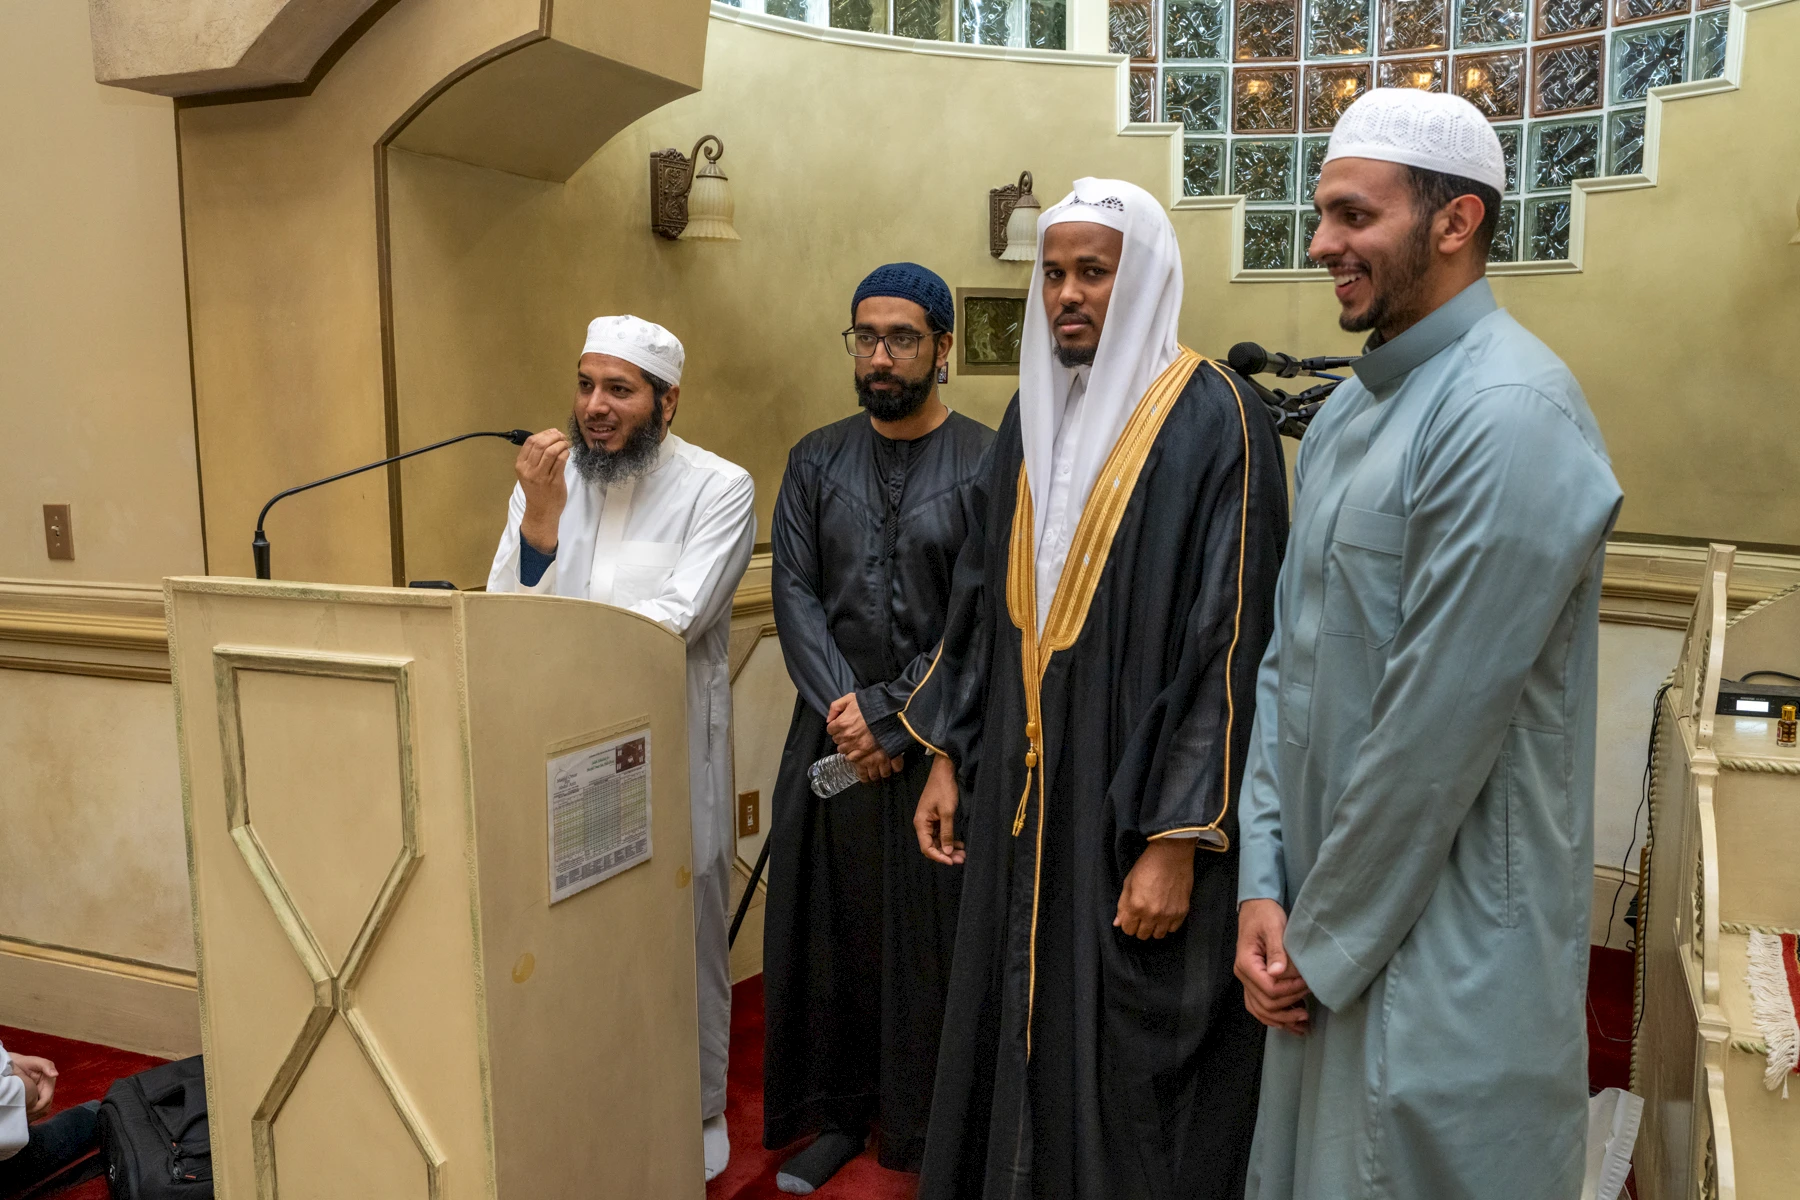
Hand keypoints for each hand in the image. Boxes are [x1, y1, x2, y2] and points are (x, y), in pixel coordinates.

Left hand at [9, 1054, 56, 1118]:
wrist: (13, 1064)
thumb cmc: (23, 1062)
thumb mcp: (34, 1061)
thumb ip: (46, 1065)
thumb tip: (55, 1074)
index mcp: (49, 1082)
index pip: (47, 1099)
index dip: (40, 1106)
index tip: (29, 1110)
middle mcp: (47, 1089)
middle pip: (46, 1106)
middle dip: (37, 1112)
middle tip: (25, 1116)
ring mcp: (42, 1094)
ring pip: (43, 1109)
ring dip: (36, 1114)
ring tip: (25, 1117)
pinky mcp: (36, 1097)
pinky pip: (38, 1109)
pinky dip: (33, 1114)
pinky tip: (25, 1115)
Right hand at [514, 427, 570, 553]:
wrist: (541, 511)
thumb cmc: (537, 491)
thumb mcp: (530, 473)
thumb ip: (536, 457)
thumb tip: (549, 437)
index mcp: (521, 465)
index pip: (530, 442)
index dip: (544, 433)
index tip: (553, 432)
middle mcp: (529, 470)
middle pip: (541, 444)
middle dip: (554, 436)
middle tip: (562, 436)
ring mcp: (540, 476)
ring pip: (551, 451)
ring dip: (561, 444)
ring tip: (566, 444)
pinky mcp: (553, 481)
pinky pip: (560, 460)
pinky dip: (565, 453)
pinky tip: (567, 453)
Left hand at [826, 694, 880, 760]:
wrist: (888, 714)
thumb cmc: (870, 705)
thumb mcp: (850, 698)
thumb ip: (835, 707)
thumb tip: (829, 719)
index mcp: (842, 722)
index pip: (830, 729)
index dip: (836, 727)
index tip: (842, 726)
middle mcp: (846, 735)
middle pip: (836, 740)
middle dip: (841, 736)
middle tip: (849, 732)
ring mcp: (855, 744)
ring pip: (842, 749)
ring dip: (846, 745)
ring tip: (853, 740)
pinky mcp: (864, 751)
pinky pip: (851, 757)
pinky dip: (852, 754)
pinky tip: (856, 749)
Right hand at [914, 752, 964, 864]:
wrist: (944, 771)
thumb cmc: (944, 789)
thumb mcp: (947, 812)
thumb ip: (947, 832)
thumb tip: (947, 851)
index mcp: (921, 823)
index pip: (927, 847)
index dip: (938, 856)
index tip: (951, 861)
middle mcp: (923, 824)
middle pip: (932, 845)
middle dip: (946, 853)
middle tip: (961, 859)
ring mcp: (929, 821)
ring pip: (938, 841)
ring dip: (949, 848)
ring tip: (962, 853)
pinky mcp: (936, 818)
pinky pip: (941, 833)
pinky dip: (949, 839)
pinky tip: (959, 843)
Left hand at [1114, 839, 1194, 938]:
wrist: (1172, 855)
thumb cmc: (1147, 866)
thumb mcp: (1129, 882)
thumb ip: (1122, 905)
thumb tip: (1117, 923)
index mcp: (1136, 906)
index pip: (1128, 929)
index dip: (1127, 923)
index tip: (1131, 917)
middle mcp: (1152, 914)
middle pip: (1142, 935)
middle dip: (1139, 926)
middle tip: (1142, 915)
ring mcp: (1168, 915)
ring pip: (1158, 935)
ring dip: (1154, 927)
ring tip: (1154, 915)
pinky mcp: (1182, 912)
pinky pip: (1172, 929)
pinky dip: (1168, 924)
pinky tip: (1165, 913)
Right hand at [1235, 898, 1310, 1032]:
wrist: (1257, 908)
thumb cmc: (1265, 915)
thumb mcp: (1273, 927)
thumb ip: (1276, 950)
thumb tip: (1278, 973)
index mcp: (1246, 963)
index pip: (1269, 989)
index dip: (1290, 991)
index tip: (1308, 984)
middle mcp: (1243, 976)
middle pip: (1265, 1004)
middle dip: (1289, 1008)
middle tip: (1309, 1003)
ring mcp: (1247, 981)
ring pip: (1260, 1010)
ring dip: (1282, 1020)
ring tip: (1303, 1024)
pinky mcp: (1254, 982)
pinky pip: (1259, 1006)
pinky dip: (1273, 1017)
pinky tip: (1289, 1022)